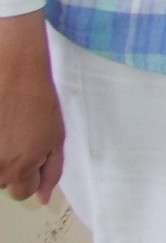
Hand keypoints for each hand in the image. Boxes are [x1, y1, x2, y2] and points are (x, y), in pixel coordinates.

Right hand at [0, 13, 61, 203]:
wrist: (15, 71)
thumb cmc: (40, 100)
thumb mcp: (56, 136)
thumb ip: (52, 170)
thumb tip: (43, 198)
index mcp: (22, 168)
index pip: (22, 192)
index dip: (29, 175)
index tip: (30, 155)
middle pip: (3, 182)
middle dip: (11, 166)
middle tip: (16, 138)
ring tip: (5, 129)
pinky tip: (0, 127)